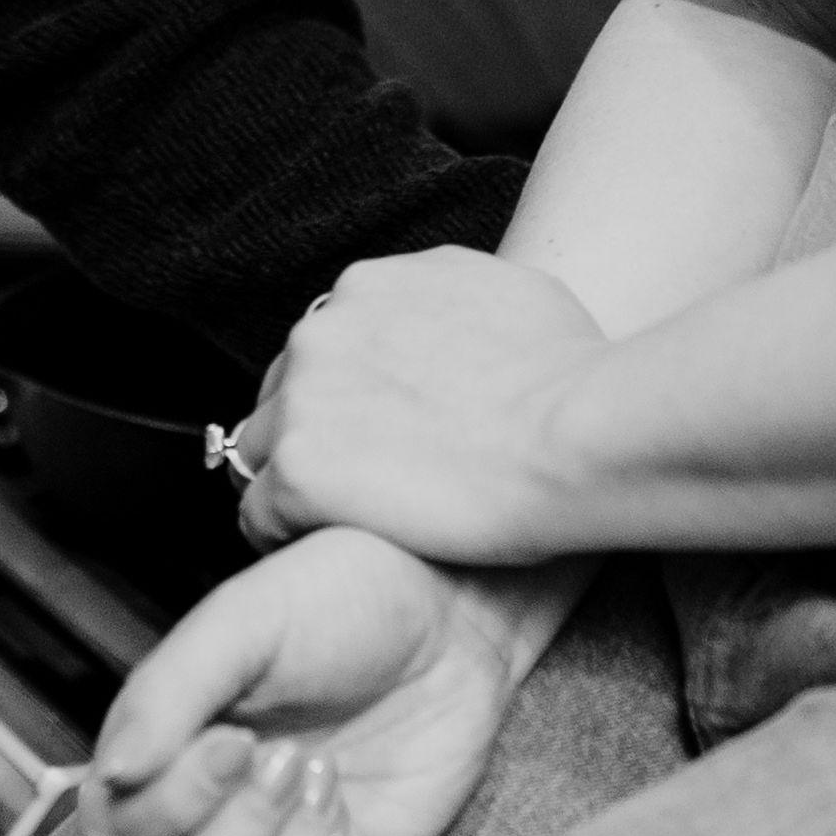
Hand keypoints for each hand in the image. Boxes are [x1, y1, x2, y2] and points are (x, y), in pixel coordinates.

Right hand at [74, 528, 545, 835]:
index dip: (169, 808)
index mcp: (164, 755)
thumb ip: (166, 693)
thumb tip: (114, 773)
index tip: (238, 740)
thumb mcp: (242, 622)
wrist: (449, 613)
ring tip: (327, 787)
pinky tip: (353, 833)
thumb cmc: (337, 601)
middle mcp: (208, 820)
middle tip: (292, 760)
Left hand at [228, 249, 610, 563]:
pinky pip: (259, 512)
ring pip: (263, 447)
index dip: (350, 392)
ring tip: (342, 520)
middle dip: (318, 430)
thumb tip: (458, 319)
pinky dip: (285, 533)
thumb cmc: (572, 376)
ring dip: (296, 480)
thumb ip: (458, 302)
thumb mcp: (517, 295)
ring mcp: (304, 397)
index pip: (328, 342)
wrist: (576, 435)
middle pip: (286, 389)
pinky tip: (324, 550)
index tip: (381, 429)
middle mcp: (324, 328)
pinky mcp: (299, 470)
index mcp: (371, 286)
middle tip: (366, 479)